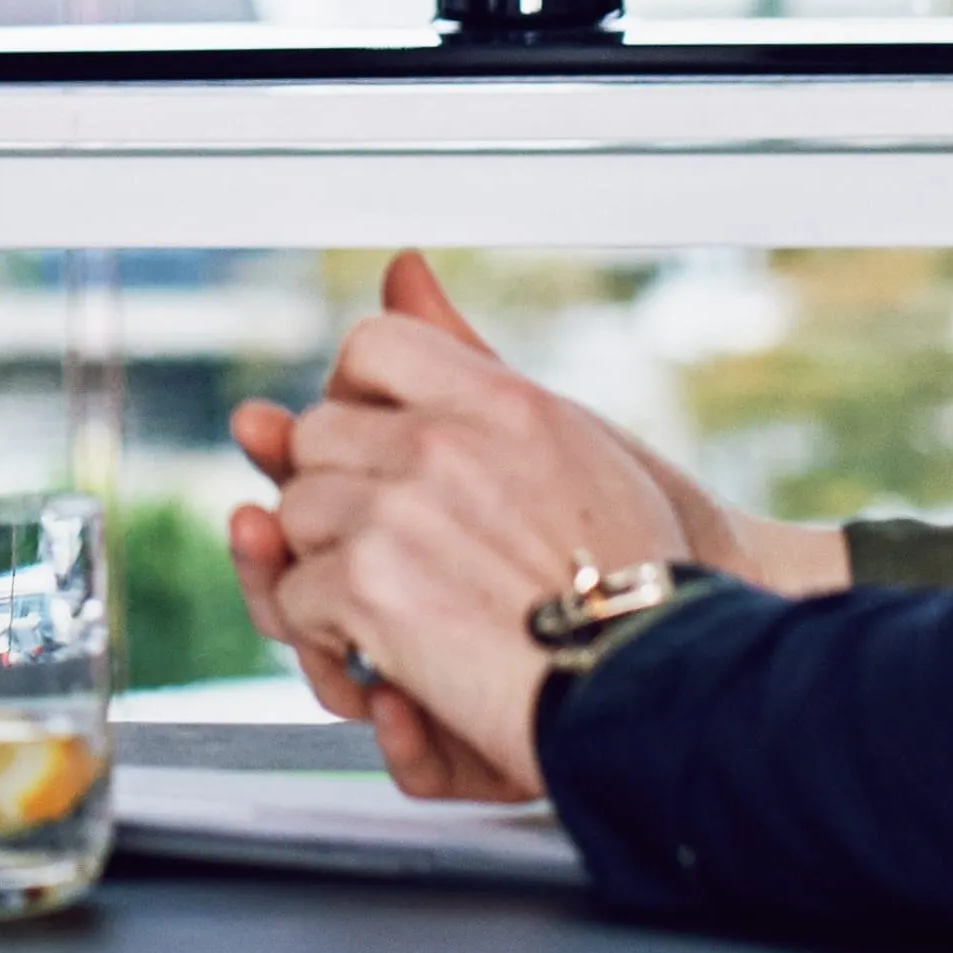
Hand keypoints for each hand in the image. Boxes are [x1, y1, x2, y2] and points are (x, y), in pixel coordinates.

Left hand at [227, 254, 796, 797]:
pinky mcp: (370, 588)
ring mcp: (397, 513)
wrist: (658, 689)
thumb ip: (470, 359)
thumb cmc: (634, 576)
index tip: (384, 453)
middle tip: (393, 550)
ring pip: (295, 517)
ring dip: (330, 570)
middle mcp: (441, 444)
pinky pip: (298, 598)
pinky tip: (388, 657)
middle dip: (338, 495)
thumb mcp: (567, 443)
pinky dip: (330, 637)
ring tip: (397, 607)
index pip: (372, 346)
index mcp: (500, 403)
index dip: (359, 401)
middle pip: (316, 437)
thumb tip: (401, 264)